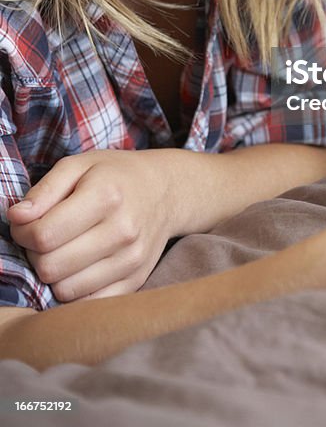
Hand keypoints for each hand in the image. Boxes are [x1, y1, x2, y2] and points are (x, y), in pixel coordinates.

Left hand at [7, 150, 174, 301]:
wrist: (165, 190)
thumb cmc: (115, 175)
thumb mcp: (79, 165)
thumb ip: (44, 190)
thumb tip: (16, 218)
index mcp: (106, 196)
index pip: (44, 235)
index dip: (23, 232)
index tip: (26, 223)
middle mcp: (122, 231)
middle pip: (51, 267)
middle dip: (35, 255)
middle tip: (44, 238)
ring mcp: (131, 260)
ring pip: (66, 291)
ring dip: (54, 275)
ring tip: (62, 251)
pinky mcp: (136, 280)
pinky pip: (89, 304)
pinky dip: (75, 291)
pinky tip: (78, 268)